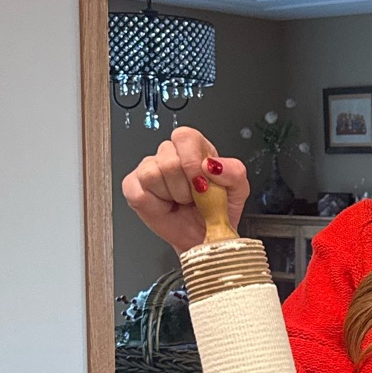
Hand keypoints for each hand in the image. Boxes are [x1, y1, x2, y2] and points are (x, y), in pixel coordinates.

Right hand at [121, 127, 249, 253]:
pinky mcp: (133, 186)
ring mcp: (148, 168)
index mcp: (195, 147)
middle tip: (194, 197)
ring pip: (152, 174)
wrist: (206, 235)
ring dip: (172, 195)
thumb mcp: (238, 190)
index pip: (185, 137)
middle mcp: (170, 153)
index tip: (202, 183)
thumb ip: (233, 171)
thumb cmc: (219, 210)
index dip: (192, 161)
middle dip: (186, 186)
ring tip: (181, 201)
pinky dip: (156, 206)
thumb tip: (211, 164)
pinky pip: (139, 192)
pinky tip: (166, 206)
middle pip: (168, 160)